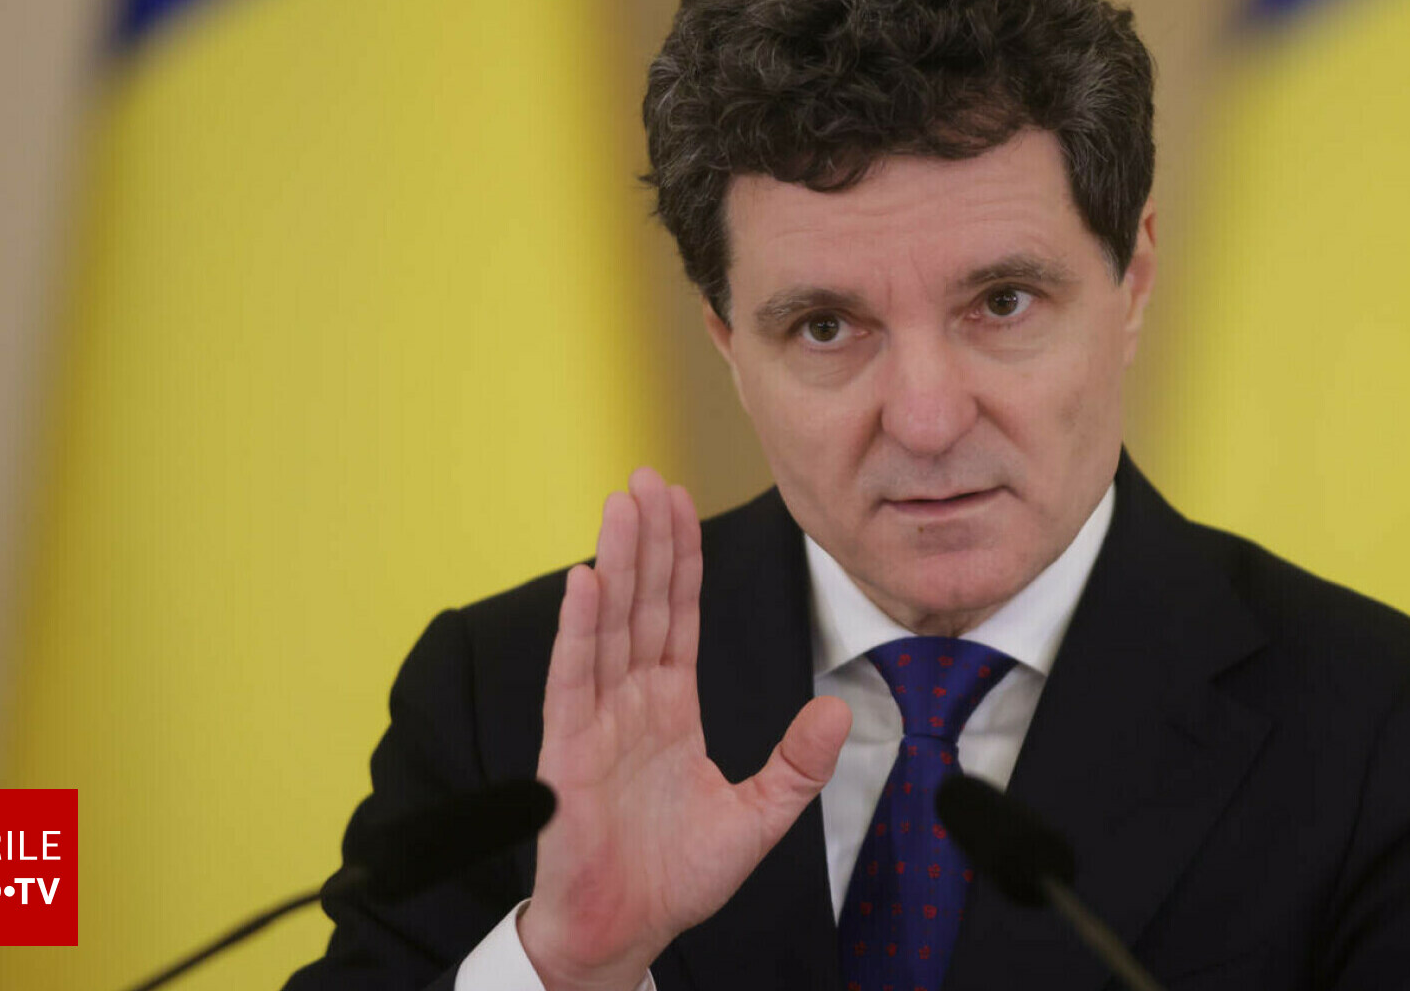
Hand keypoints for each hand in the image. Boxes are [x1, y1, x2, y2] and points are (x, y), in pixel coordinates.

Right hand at [518, 467, 852, 990]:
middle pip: (641, 604)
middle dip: (647, 539)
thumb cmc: (676, 877)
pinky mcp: (569, 750)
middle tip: (649, 476)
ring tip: (622, 503)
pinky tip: (586, 581)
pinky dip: (579, 630)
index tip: (683, 504)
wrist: (625, 933)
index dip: (681, 561)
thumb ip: (797, 763)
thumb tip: (840, 710)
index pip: (676, 617)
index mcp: (670, 708)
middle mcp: (630, 702)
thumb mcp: (758, 817)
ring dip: (615, 562)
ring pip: (608, 625)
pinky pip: (574, 679)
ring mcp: (596, 721)